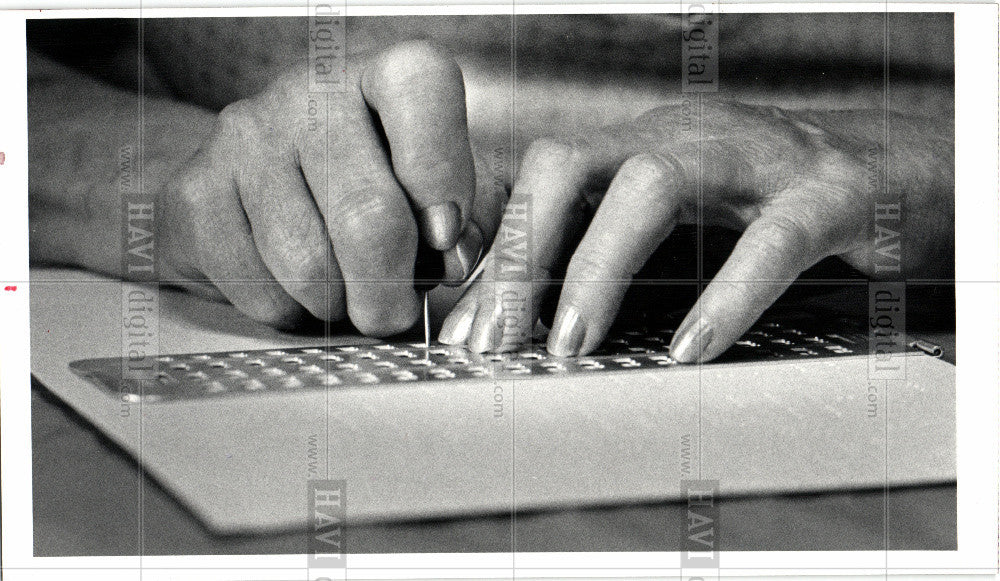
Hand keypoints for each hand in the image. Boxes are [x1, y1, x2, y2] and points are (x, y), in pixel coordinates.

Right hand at [157, 41, 502, 333]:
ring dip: (338, 305)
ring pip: (308, 263)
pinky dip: (287, 312)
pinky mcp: (195, 190)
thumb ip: (474, 219)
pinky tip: (294, 290)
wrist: (262, 187)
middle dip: (391, 289)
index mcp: (384, 76)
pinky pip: (255, 286)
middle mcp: (309, 91)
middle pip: (367, 213)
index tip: (445, 235)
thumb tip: (452, 258)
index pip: (421, 85)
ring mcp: (245, 136)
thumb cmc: (375, 190)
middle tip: (394, 311)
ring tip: (344, 295)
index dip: (441, 171)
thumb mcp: (442, 191)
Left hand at [438, 101, 953, 360]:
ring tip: (573, 346)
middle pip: (569, 163)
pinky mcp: (829, 194)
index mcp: (638, 146)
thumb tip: (513, 317)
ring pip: (651, 185)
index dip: (495, 257)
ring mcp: (754, 159)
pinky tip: (693, 349)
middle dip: (522, 253)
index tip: (466, 336)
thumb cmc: (769, 205)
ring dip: (598, 268)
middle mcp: (682, 138)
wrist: (903, 173)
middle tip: (500, 341)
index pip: (538, 183)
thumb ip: (602, 257)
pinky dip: (727, 296)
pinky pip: (771, 239)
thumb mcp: (676, 220)